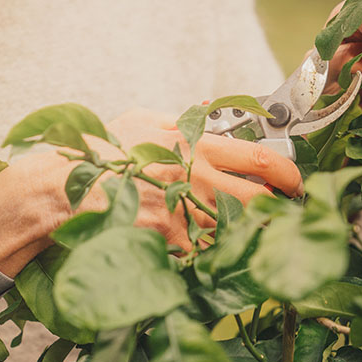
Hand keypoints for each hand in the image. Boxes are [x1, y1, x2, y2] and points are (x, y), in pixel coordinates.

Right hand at [93, 109, 303, 250]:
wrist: (65, 190)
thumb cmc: (102, 154)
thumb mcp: (142, 120)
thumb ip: (180, 119)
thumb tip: (207, 109)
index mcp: (193, 145)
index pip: (258, 158)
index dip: (288, 172)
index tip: (296, 181)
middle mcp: (194, 178)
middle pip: (258, 199)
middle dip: (281, 209)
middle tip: (287, 214)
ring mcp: (182, 212)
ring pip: (237, 229)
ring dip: (252, 234)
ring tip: (258, 235)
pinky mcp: (168, 240)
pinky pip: (205, 250)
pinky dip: (217, 252)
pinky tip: (218, 252)